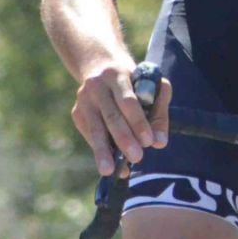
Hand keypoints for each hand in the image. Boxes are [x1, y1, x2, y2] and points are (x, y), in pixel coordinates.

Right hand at [71, 61, 169, 176]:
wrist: (100, 67)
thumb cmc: (135, 81)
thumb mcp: (152, 86)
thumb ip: (159, 112)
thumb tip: (160, 142)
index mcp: (116, 74)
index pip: (128, 101)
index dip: (138, 122)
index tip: (149, 141)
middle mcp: (96, 86)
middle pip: (111, 116)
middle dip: (124, 138)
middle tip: (137, 157)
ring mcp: (83, 100)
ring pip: (95, 129)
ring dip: (103, 151)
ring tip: (110, 171)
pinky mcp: (77, 114)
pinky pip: (90, 135)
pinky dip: (101, 151)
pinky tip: (111, 166)